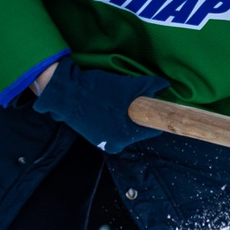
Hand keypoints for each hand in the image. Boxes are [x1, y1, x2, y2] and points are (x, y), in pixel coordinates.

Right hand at [32, 60, 168, 154]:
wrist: (65, 93)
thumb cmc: (97, 90)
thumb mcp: (127, 85)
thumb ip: (149, 86)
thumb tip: (164, 85)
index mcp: (126, 136)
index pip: (152, 128)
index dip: (154, 112)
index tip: (151, 101)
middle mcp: (116, 144)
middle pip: (138, 128)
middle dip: (137, 113)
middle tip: (130, 97)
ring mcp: (104, 143)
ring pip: (125, 128)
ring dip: (125, 116)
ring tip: (117, 100)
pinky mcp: (95, 138)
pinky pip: (113, 129)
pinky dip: (113, 119)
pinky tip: (107, 106)